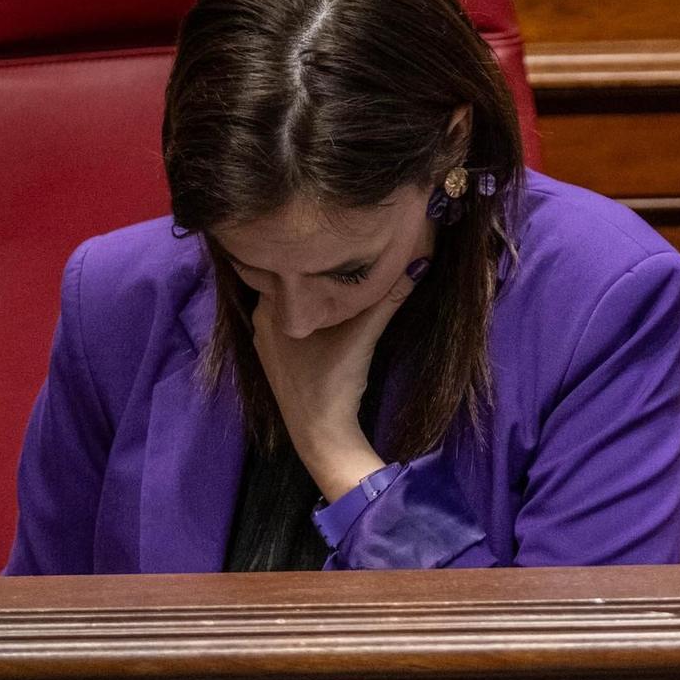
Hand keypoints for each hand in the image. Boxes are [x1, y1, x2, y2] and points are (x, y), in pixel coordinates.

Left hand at [251, 274, 414, 501]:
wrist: (320, 435)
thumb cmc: (332, 381)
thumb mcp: (363, 333)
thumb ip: (388, 297)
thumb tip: (417, 263)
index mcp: (269, 307)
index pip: (290, 264)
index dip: (315, 252)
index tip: (339, 244)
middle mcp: (261, 321)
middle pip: (292, 287)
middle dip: (318, 275)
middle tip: (347, 259)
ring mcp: (268, 343)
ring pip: (293, 308)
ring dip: (316, 298)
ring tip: (343, 283)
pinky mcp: (278, 361)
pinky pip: (293, 326)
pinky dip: (312, 318)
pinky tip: (333, 317)